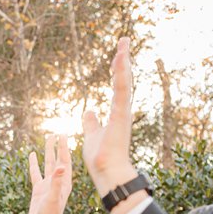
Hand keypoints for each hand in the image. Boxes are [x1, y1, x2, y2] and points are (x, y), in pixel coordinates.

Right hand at [27, 134, 71, 213]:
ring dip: (47, 152)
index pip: (65, 160)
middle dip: (57, 146)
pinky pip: (36, 173)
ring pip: (47, 164)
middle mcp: (58, 181)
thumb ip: (56, 182)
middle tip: (56, 132)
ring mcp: (48, 185)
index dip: (64, 147)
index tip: (63, 134)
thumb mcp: (54, 197)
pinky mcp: (39, 190)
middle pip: (57, 159)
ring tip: (47, 139)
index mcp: (65, 182)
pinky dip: (34, 164)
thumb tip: (61, 166)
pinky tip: (32, 155)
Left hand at [81, 37, 138, 194]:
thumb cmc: (101, 158)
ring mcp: (123, 113)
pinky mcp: (121, 117)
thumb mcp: (91, 135)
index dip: (118, 70)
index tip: (118, 55)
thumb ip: (91, 123)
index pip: (118, 87)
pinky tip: (120, 61)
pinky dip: (121, 76)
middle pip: (124, 80)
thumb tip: (88, 111)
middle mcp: (122, 111)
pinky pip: (121, 92)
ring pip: (124, 82)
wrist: (107, 172)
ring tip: (123, 44)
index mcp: (116, 114)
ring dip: (123, 63)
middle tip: (124, 41)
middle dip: (124, 60)